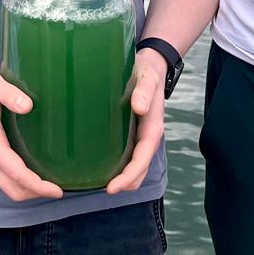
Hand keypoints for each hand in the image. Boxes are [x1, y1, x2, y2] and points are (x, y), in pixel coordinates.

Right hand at [0, 62, 62, 201]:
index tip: (57, 191)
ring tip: (49, 184)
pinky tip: (32, 173)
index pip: (15, 172)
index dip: (37, 185)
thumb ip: (9, 94)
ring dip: (27, 190)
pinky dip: (18, 183)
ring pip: (6, 186)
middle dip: (35, 193)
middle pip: (11, 188)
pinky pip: (1, 178)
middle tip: (58, 190)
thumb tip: (28, 107)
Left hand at [106, 48, 166, 193]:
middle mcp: (148, 135)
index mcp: (153, 127)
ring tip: (100, 184)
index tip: (112, 187)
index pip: (142, 158)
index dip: (129, 175)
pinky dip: (119, 166)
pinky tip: (101, 166)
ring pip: (135, 164)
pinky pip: (128, 154)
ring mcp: (140, 135)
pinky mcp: (132, 131)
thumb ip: (144, 90)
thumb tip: (140, 107)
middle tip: (104, 190)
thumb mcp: (147, 77)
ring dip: (123, 178)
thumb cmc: (147, 71)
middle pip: (140, 168)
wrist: (150, 64)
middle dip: (126, 183)